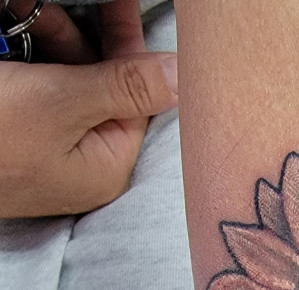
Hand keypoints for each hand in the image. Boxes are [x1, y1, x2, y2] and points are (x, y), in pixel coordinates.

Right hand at [0, 0, 177, 216]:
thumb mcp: (62, 101)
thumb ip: (125, 86)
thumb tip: (182, 77)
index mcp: (107, 166)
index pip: (138, 98)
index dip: (129, 46)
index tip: (121, 5)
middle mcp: (85, 166)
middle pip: (102, 87)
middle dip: (78, 39)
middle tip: (45, 9)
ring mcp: (52, 155)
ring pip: (66, 84)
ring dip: (47, 44)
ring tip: (15, 13)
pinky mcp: (22, 141)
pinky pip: (38, 93)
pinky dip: (28, 63)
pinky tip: (8, 42)